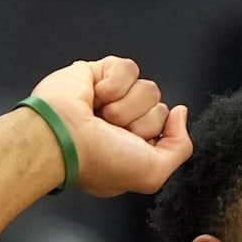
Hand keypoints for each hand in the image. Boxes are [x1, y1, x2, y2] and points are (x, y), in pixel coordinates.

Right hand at [28, 56, 192, 196]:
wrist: (60, 136)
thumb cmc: (97, 160)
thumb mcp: (153, 173)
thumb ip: (180, 147)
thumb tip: (180, 114)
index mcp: (131, 149)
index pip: (165, 131)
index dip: (152, 137)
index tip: (128, 147)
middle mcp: (122, 124)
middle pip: (158, 109)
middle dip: (139, 122)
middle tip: (111, 131)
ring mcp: (111, 98)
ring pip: (147, 88)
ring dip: (125, 106)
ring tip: (100, 116)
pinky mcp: (99, 73)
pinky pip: (128, 68)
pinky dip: (114, 84)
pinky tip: (95, 97)